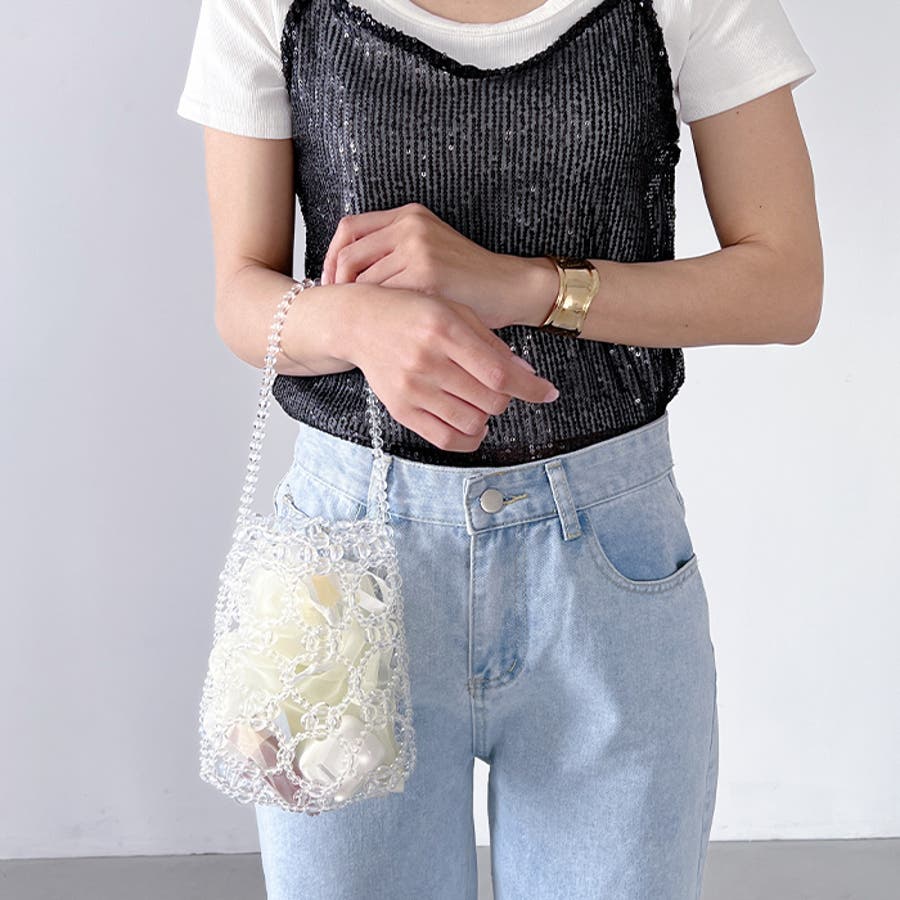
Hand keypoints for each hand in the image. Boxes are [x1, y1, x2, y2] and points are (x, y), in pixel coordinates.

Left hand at [319, 202, 557, 329]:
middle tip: (340, 310)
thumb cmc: (470, 281)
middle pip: (348, 255)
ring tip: (359, 323)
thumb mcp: (430, 253)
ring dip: (358, 306)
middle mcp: (410, 225)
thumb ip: (395, 252)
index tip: (330, 283)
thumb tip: (346, 275)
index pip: (349, 228)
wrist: (511, 287)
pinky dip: (378, 315)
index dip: (331, 258)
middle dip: (336, 286)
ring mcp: (418, 248)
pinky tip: (381, 328)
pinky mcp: (427, 275)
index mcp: (409, 215)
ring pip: (364, 280)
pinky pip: (385, 297)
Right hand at [338, 285, 559, 453]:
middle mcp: (427, 361)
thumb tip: (528, 376)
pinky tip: (473, 425)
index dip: (531, 388)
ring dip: (487, 416)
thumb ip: (492, 344)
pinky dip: (469, 438)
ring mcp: (411, 388)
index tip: (549, 393)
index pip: (499, 373)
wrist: (359, 321)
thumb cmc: (413, 312)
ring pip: (472, 422)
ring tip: (481, 401)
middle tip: (499, 386)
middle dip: (506, 397)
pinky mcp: (400, 409)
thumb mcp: (455, 313)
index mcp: (445, 330)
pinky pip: (445, 439)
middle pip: (490, 401)